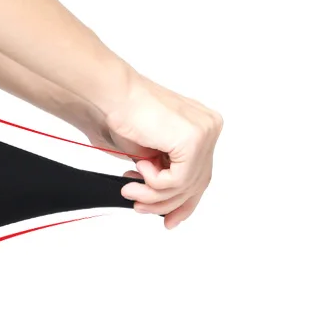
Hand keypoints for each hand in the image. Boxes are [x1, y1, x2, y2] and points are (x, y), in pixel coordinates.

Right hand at [106, 73, 223, 229]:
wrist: (112, 98)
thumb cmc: (121, 118)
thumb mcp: (148, 157)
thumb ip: (163, 174)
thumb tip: (165, 203)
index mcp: (201, 128)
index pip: (200, 176)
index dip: (184, 204)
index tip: (168, 221)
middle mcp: (209, 128)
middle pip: (196, 184)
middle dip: (164, 203)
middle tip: (138, 205)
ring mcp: (205, 132)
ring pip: (185, 186)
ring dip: (152, 195)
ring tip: (129, 189)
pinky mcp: (194, 139)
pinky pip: (178, 180)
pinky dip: (154, 182)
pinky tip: (139, 167)